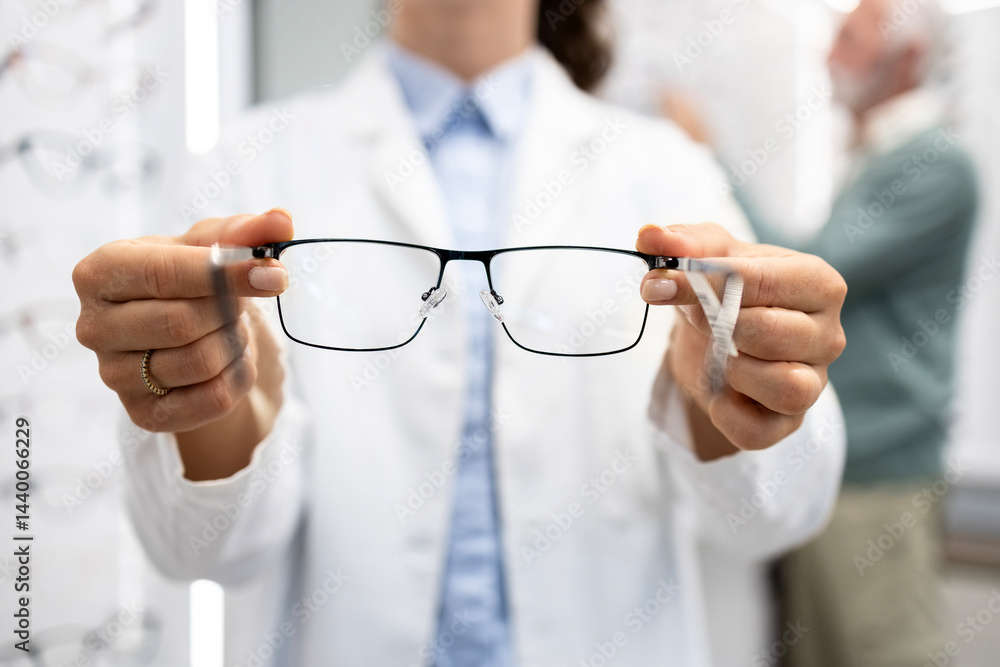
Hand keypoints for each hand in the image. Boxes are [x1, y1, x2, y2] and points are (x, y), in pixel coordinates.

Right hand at [73, 210, 293, 473]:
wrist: (183, 334)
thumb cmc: (190, 278)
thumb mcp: (211, 245)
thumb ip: (245, 231)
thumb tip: (281, 221)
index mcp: (99, 273)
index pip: (162, 274)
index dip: (223, 274)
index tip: (272, 275)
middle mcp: (94, 326)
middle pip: (181, 322)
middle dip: (227, 311)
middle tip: (236, 304)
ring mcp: (114, 376)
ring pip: (200, 362)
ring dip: (234, 343)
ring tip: (228, 329)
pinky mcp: (144, 414)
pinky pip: (213, 399)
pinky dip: (238, 376)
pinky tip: (230, 360)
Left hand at [636, 223, 846, 455]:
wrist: (717, 338)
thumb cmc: (724, 289)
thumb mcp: (704, 255)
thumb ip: (681, 242)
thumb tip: (650, 236)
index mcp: (817, 282)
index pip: (762, 281)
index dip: (703, 284)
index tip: (659, 285)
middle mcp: (828, 333)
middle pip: (769, 333)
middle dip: (719, 326)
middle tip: (703, 320)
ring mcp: (815, 381)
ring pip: (783, 386)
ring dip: (734, 370)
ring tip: (722, 356)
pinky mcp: (791, 421)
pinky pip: (761, 430)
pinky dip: (730, 416)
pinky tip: (720, 395)